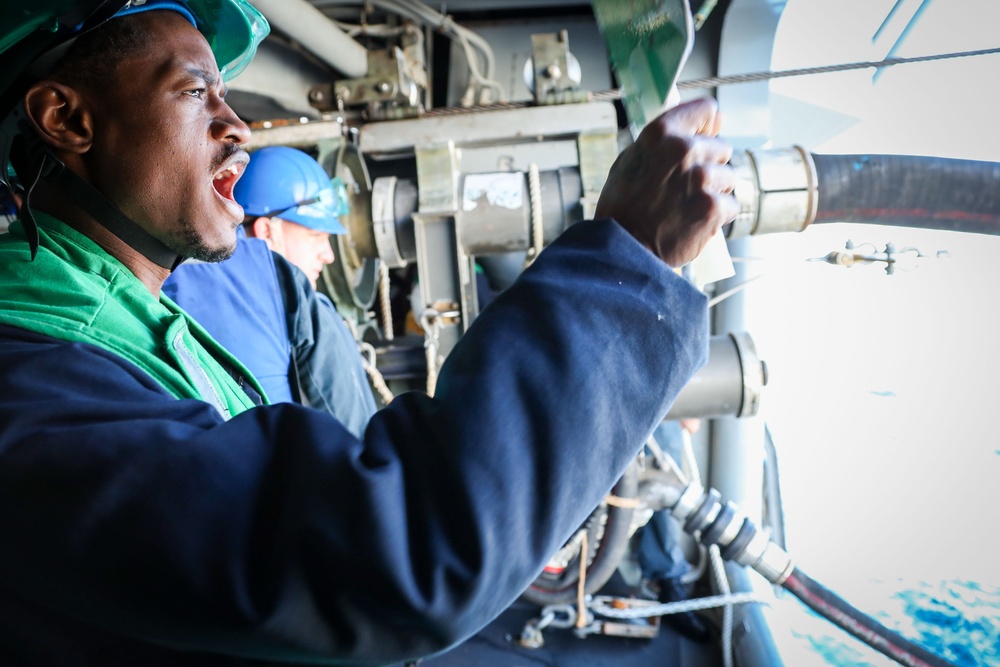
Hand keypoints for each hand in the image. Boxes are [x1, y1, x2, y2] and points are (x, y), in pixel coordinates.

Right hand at [595, 97, 738, 267]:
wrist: (623, 249)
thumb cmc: (623, 207)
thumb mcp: (632, 160)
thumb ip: (667, 141)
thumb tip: (713, 123)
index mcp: (661, 133)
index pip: (706, 109)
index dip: (708, 125)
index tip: (706, 136)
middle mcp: (684, 150)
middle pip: (721, 148)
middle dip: (708, 166)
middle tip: (683, 188)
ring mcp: (702, 179)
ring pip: (728, 178)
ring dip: (714, 192)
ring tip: (687, 208)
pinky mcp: (714, 207)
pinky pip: (730, 205)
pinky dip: (717, 216)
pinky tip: (694, 222)